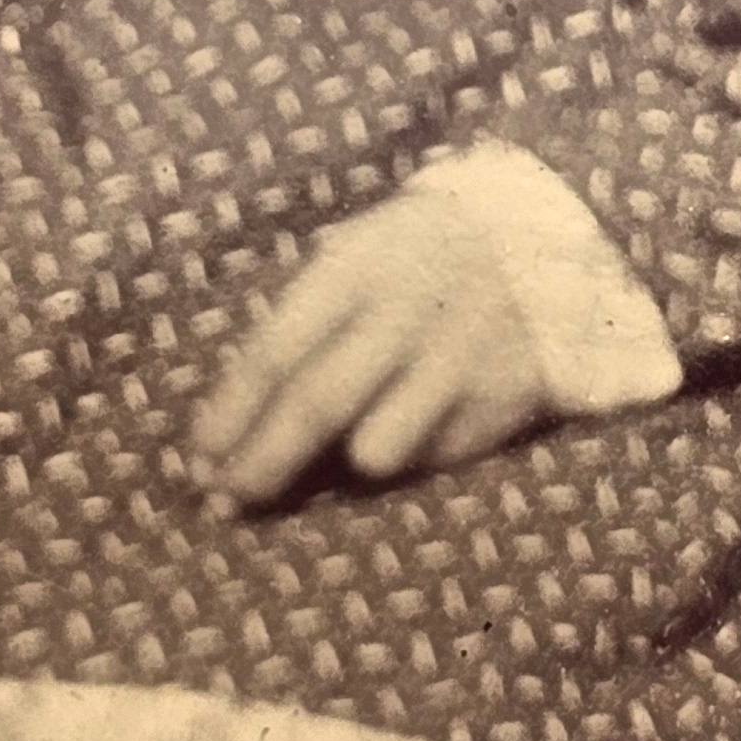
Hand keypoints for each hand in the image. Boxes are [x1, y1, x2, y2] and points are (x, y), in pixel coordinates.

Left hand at [193, 185, 555, 506]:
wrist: (541, 238)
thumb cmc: (416, 256)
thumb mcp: (356, 258)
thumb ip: (303, 327)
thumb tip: (234, 423)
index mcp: (357, 267)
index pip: (277, 352)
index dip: (231, 414)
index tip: (199, 458)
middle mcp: (408, 312)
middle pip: (317, 406)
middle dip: (261, 463)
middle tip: (224, 502)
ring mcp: (458, 359)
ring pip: (376, 450)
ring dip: (336, 471)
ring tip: (319, 471)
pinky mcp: (500, 401)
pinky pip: (431, 458)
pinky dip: (407, 457)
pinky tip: (407, 433)